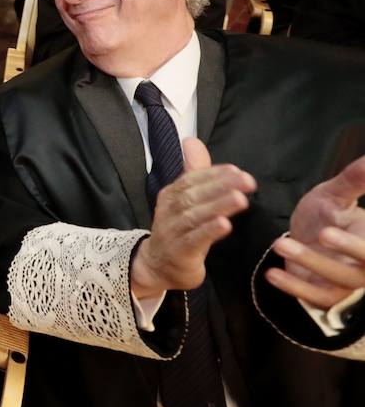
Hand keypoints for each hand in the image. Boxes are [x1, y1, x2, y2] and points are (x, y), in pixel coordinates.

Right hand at [130, 139, 254, 297]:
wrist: (158, 265)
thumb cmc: (177, 229)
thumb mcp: (184, 199)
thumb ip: (193, 171)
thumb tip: (192, 140)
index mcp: (171, 195)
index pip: (191, 179)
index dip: (214, 174)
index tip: (237, 171)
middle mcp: (169, 210)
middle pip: (194, 195)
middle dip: (221, 187)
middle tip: (247, 181)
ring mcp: (172, 231)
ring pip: (195, 216)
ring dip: (218, 206)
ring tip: (240, 199)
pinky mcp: (180, 252)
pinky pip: (194, 240)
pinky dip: (209, 231)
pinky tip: (225, 225)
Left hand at [267, 154, 364, 308]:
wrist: (306, 235)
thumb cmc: (327, 214)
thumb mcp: (336, 195)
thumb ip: (354, 181)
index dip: (354, 246)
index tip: (328, 231)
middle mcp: (363, 269)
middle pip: (357, 273)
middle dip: (333, 256)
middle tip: (317, 235)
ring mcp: (344, 286)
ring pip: (332, 284)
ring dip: (308, 264)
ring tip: (279, 244)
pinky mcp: (322, 296)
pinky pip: (311, 297)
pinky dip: (293, 287)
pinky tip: (272, 274)